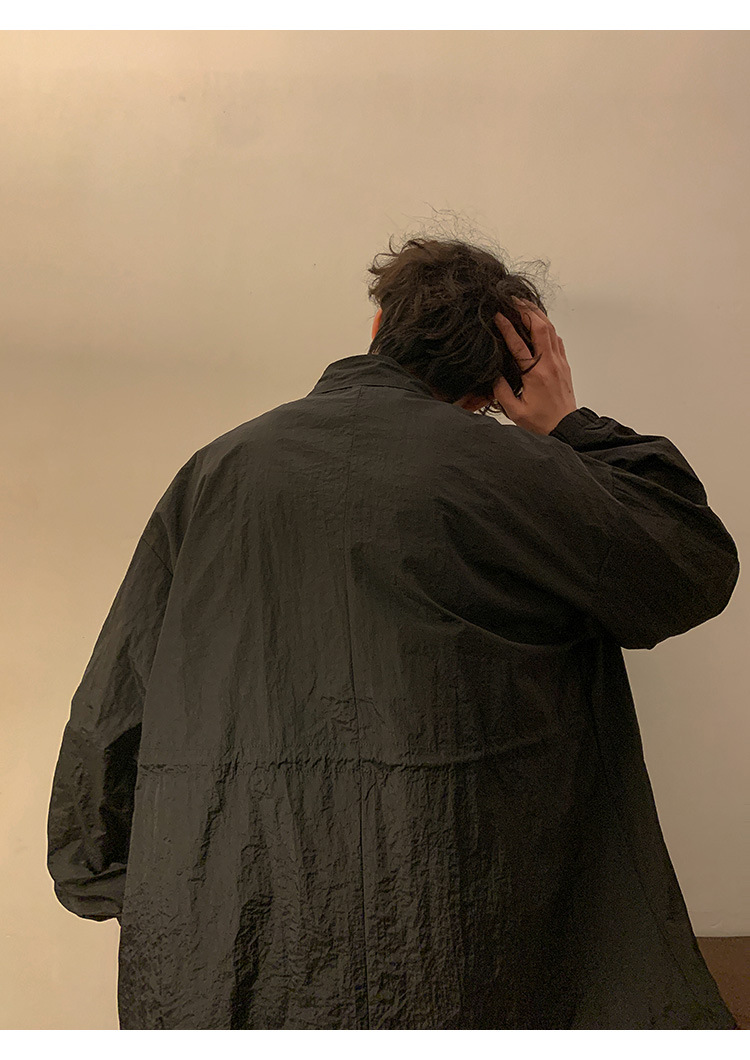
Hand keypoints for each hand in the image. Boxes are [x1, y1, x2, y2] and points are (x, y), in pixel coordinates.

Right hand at [492, 298, 577, 435]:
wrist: (566, 429)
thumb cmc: (541, 422)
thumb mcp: (514, 411)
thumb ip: (501, 392)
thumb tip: (493, 374)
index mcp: (535, 374)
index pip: (519, 344)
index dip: (507, 327)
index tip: (498, 314)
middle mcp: (549, 364)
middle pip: (540, 327)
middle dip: (526, 310)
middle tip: (513, 299)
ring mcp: (559, 362)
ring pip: (551, 330)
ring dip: (538, 315)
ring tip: (525, 305)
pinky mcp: (564, 365)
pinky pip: (557, 339)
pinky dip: (547, 327)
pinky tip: (540, 324)